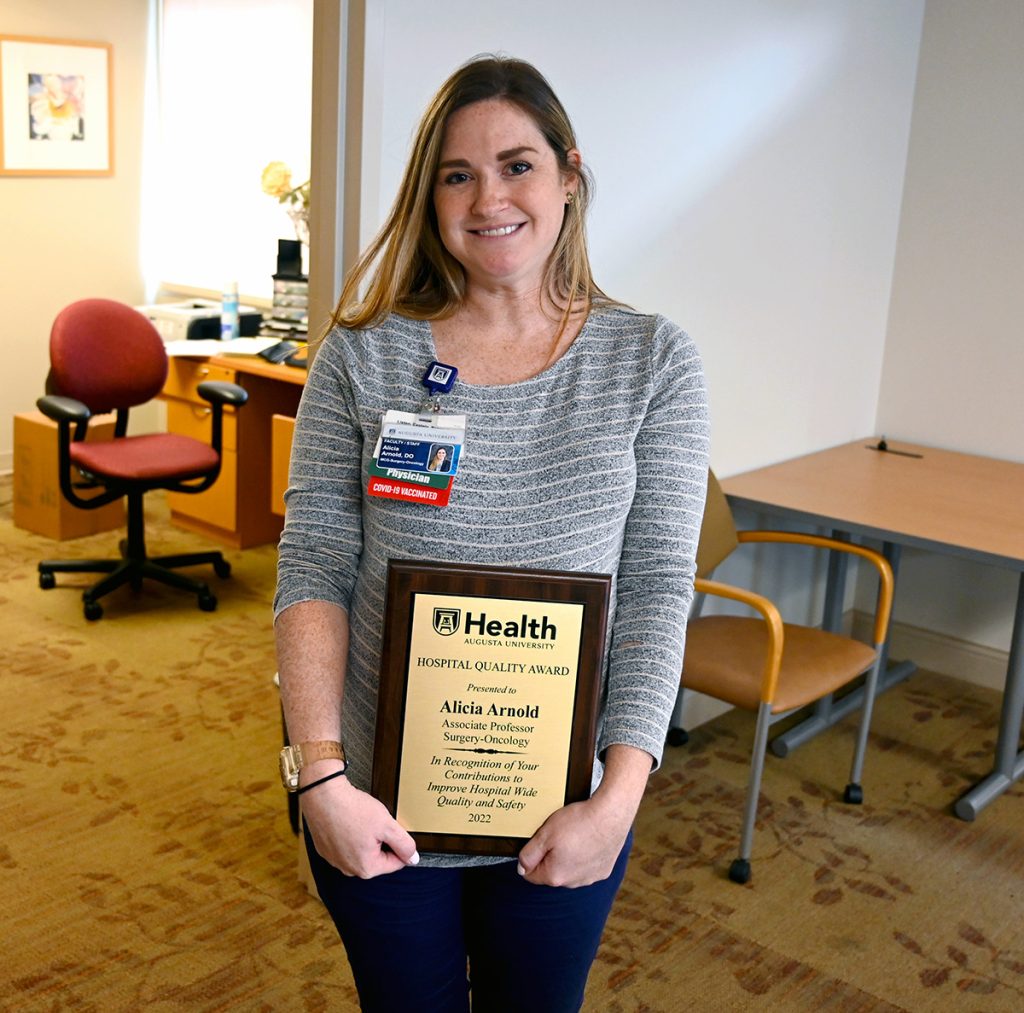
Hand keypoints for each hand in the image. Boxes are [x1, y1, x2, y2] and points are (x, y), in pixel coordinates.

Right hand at [300, 774, 418, 878]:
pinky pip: (346, 844)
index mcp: (366, 868)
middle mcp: (348, 869)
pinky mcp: (325, 849)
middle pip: (378, 856)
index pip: (395, 862)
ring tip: (361, 819)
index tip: (391, 827)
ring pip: (361, 850)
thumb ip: (404, 844)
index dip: (399, 842)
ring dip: (366, 836)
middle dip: (381, 840)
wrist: (322, 795)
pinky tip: (349, 820)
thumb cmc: (352, 809)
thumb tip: (412, 859)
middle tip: (375, 821)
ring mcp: (335, 860)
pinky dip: (350, 834)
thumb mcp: (387, 825)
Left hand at [516, 793, 631, 887]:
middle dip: (550, 856)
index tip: (538, 842)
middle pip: (551, 872)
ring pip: (570, 870)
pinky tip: (587, 839)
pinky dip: (585, 856)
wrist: (611, 815)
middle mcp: (573, 883)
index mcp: (555, 876)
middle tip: (556, 834)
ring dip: (568, 857)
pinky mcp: (603, 870)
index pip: (531, 875)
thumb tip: (522, 868)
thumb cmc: (579, 822)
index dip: (530, 857)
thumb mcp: (545, 834)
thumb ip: (529, 854)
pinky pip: (587, 866)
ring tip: (574, 835)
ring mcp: (590, 878)